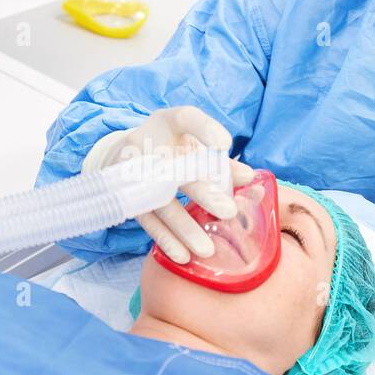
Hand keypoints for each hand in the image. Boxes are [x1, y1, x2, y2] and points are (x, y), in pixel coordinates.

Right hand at [84, 106, 252, 262]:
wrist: (125, 155)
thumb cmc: (171, 148)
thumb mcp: (194, 146)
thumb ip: (222, 162)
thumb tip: (249, 179)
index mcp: (167, 122)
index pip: (186, 118)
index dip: (205, 130)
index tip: (225, 145)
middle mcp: (147, 144)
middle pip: (175, 169)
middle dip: (203, 193)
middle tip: (229, 212)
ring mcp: (134, 172)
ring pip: (161, 202)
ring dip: (184, 227)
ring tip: (207, 249)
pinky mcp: (130, 198)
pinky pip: (148, 221)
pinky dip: (165, 239)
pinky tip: (182, 256)